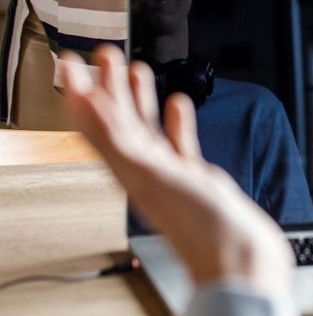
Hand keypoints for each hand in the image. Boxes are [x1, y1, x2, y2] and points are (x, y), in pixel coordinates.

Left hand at [59, 46, 293, 294]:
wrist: (239, 260)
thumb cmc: (201, 229)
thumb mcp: (155, 179)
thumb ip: (123, 143)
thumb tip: (89, 106)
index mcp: (129, 171)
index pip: (96, 123)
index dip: (80, 91)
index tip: (69, 63)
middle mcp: (144, 171)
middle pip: (119, 121)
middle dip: (110, 85)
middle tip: (104, 54)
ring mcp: (170, 175)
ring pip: (147, 130)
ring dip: (139, 99)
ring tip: (137, 69)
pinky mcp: (195, 181)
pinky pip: (179, 146)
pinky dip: (176, 123)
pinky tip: (177, 107)